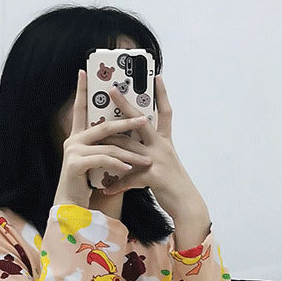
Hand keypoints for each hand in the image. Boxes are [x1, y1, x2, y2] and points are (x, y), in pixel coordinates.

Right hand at [53, 69, 153, 208]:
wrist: (71, 205)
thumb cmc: (86, 182)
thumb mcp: (97, 161)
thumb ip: (105, 147)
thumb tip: (124, 135)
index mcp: (79, 136)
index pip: (81, 109)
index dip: (81, 90)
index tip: (83, 71)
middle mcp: (74, 140)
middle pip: (104, 126)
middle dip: (126, 121)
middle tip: (145, 119)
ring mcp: (73, 151)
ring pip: (108, 146)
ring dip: (130, 154)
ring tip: (147, 160)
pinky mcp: (75, 164)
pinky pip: (103, 160)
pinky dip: (117, 165)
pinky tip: (129, 169)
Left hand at [98, 74, 206, 219]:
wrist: (187, 205)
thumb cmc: (171, 185)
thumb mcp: (161, 164)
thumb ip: (146, 155)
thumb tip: (127, 154)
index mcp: (164, 142)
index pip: (164, 113)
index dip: (162, 94)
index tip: (156, 75)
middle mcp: (162, 146)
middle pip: (141, 121)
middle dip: (125, 105)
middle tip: (111, 89)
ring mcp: (159, 160)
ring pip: (130, 147)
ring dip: (110, 143)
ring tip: (94, 137)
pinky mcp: (155, 176)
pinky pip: (131, 178)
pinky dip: (118, 185)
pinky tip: (106, 190)